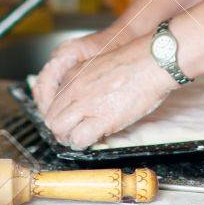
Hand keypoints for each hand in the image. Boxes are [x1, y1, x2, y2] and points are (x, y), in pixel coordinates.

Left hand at [40, 36, 174, 149]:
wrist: (152, 61)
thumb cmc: (135, 62)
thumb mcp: (101, 66)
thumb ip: (88, 82)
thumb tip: (89, 101)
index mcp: (74, 75)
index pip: (54, 103)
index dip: (62, 115)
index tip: (72, 120)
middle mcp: (75, 90)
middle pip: (52, 118)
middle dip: (62, 130)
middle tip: (74, 133)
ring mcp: (86, 104)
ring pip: (59, 129)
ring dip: (69, 138)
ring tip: (83, 138)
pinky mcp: (101, 119)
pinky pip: (80, 139)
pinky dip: (84, 143)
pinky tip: (94, 138)